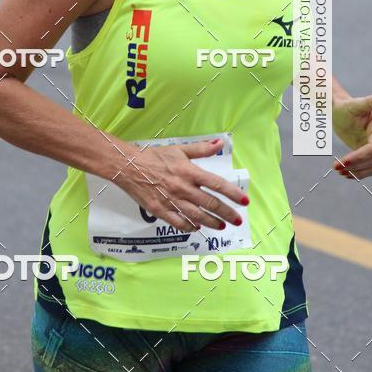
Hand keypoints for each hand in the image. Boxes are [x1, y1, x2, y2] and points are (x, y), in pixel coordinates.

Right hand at [115, 138, 246, 231]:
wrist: (128, 166)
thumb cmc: (153, 156)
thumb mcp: (179, 150)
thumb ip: (201, 149)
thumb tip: (219, 143)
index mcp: (189, 172)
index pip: (217, 184)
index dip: (233, 194)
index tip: (244, 201)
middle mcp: (183, 188)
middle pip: (210, 204)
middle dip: (227, 213)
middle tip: (237, 220)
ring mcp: (171, 201)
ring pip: (197, 216)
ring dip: (212, 222)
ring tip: (222, 226)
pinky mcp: (160, 210)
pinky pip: (179, 222)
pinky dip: (190, 226)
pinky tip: (197, 227)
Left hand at [333, 93, 371, 179]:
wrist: (342, 113)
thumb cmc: (346, 107)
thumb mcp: (355, 105)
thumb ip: (371, 102)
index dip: (358, 157)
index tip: (341, 162)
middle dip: (355, 165)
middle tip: (336, 167)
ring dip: (357, 172)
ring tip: (339, 171)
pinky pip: (371, 168)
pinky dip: (359, 173)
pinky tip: (346, 174)